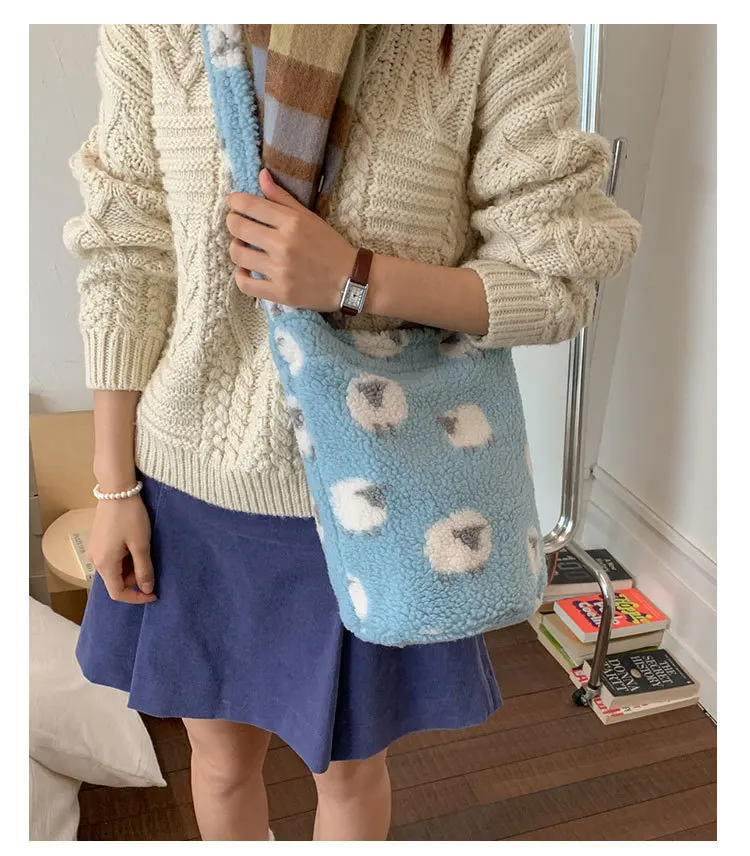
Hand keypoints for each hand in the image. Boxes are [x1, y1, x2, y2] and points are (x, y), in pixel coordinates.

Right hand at [86, 495, 156, 604]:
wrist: (117, 490)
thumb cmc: (130, 517)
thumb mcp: (141, 545)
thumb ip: (144, 570)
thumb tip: (147, 589)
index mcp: (104, 564)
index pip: (117, 593)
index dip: (136, 597)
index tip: (154, 593)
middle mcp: (95, 560)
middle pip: (116, 581)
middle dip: (135, 578)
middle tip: (150, 561)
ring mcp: (95, 550)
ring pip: (115, 570)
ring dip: (131, 567)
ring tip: (143, 548)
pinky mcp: (98, 541)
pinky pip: (112, 558)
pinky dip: (125, 558)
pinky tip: (134, 543)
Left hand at [226, 168, 356, 310]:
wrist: (351, 280)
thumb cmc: (330, 246)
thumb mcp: (309, 217)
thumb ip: (282, 197)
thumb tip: (261, 175)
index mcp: (292, 222)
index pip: (249, 204)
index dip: (235, 201)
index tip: (234, 202)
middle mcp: (283, 245)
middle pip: (238, 227)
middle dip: (232, 221)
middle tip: (238, 224)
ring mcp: (280, 270)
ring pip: (238, 254)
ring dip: (237, 247)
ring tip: (245, 247)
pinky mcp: (279, 292)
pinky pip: (245, 284)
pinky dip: (240, 276)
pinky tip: (247, 270)